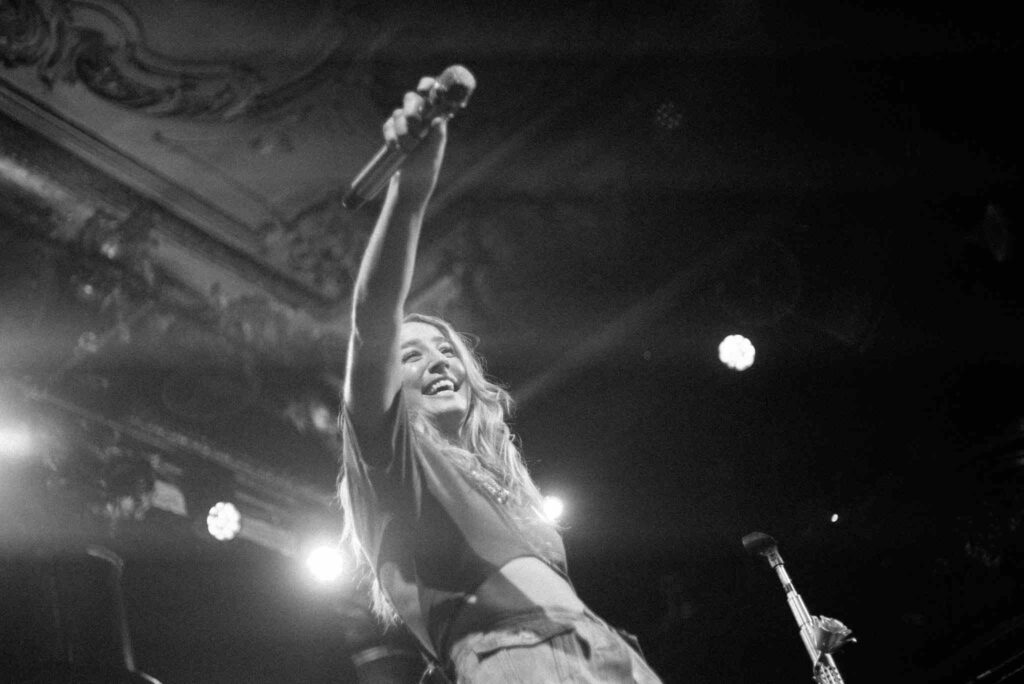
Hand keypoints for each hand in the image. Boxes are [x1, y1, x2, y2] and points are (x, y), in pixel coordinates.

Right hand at [383, 77, 447, 204]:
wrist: (411, 183)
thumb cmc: (427, 165)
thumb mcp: (435, 149)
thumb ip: (437, 131)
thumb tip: (440, 117)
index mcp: (435, 116)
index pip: (432, 93)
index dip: (428, 86)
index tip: (424, 90)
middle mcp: (421, 117)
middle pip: (411, 98)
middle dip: (411, 109)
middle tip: (414, 123)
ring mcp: (405, 124)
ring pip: (398, 113)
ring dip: (401, 129)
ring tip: (408, 147)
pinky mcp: (393, 133)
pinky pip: (387, 125)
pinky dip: (391, 136)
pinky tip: (396, 148)